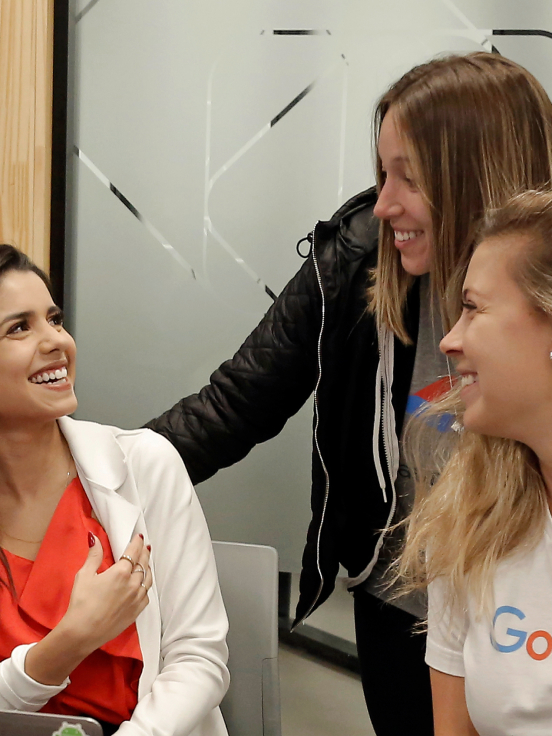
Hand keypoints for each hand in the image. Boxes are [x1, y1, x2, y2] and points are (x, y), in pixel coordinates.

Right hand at [60, 533, 151, 652]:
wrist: (83, 632)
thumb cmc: (82, 603)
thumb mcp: (84, 575)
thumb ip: (94, 556)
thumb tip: (94, 538)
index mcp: (121, 572)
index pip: (133, 552)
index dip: (137, 543)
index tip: (140, 537)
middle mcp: (133, 584)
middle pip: (143, 563)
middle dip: (144, 553)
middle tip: (145, 546)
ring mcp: (137, 598)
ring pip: (147, 578)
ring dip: (147, 568)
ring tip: (145, 562)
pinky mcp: (137, 611)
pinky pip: (146, 594)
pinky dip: (146, 585)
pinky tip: (143, 583)